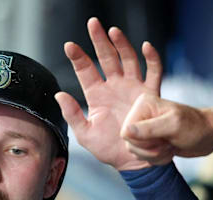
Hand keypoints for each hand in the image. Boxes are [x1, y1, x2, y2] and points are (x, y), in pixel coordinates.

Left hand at [54, 17, 162, 170]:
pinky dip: (151, 59)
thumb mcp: (85, 134)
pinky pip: (153, 73)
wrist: (133, 161)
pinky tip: (146, 46)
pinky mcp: (149, 95)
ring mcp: (132, 88)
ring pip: (127, 60)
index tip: (69, 45)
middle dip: (99, 40)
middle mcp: (114, 87)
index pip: (85, 70)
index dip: (78, 57)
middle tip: (93, 23)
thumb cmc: (108, 149)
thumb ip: (72, 114)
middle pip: (106, 58)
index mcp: (96, 95)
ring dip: (121, 44)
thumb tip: (59, 95)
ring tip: (113, 31)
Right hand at [121, 94, 212, 164]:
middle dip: (150, 149)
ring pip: (135, 152)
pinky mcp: (147, 140)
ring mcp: (143, 128)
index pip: (126, 132)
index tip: (162, 136)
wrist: (209, 135)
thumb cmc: (195, 127)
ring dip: (155, 155)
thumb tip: (126, 132)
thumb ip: (148, 129)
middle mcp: (140, 115)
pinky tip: (169, 150)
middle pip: (129, 143)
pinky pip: (142, 156)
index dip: (143, 141)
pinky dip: (156, 158)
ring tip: (169, 145)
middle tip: (167, 142)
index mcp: (143, 105)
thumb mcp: (173, 126)